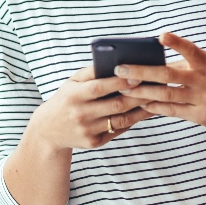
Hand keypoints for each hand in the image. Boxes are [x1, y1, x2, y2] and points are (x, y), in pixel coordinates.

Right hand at [31, 65, 154, 150]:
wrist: (48, 130)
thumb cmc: (65, 99)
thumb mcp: (72, 82)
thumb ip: (92, 72)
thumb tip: (117, 61)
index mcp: (74, 95)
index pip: (100, 87)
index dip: (120, 82)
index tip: (138, 75)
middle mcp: (81, 114)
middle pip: (116, 105)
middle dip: (138, 96)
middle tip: (157, 86)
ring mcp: (88, 131)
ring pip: (122, 120)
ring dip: (142, 110)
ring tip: (157, 99)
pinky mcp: (94, 143)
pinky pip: (118, 130)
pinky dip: (133, 121)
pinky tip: (145, 112)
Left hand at [116, 32, 205, 132]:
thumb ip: (185, 64)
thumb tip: (152, 62)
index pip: (190, 50)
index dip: (176, 43)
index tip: (161, 36)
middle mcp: (205, 80)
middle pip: (168, 74)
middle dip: (141, 72)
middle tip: (120, 69)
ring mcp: (203, 99)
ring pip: (166, 95)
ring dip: (142, 92)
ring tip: (123, 88)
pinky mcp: (202, 116)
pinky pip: (172, 111)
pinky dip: (155, 106)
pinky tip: (141, 103)